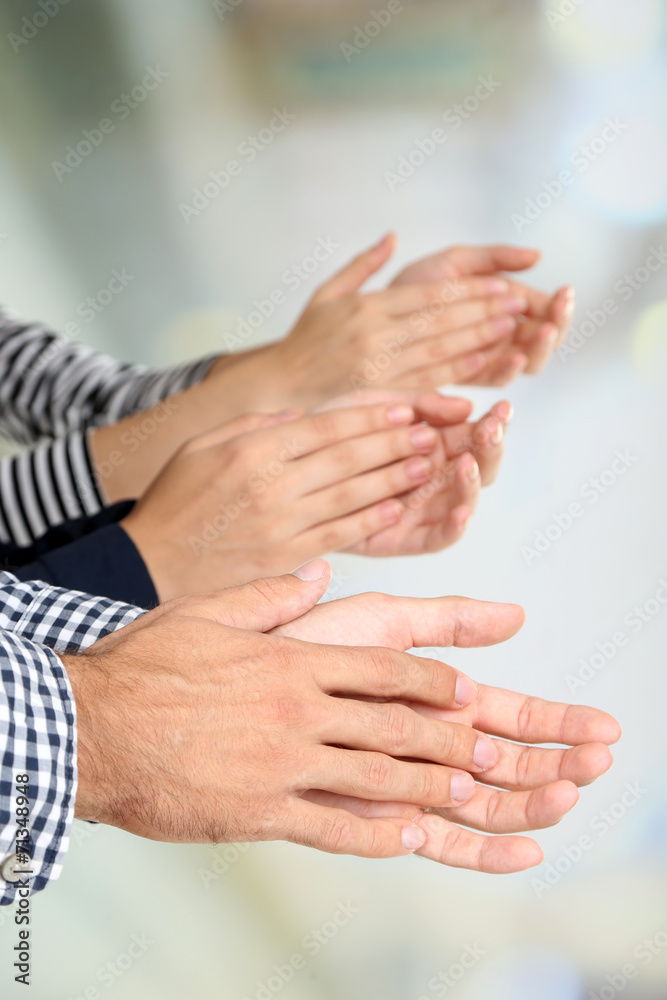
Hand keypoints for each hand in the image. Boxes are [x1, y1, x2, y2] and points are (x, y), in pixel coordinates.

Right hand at [62, 568, 505, 857]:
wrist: (90, 728)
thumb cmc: (145, 667)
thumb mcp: (208, 610)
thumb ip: (272, 593)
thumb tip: (318, 571)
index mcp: (293, 661)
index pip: (384, 668)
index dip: (433, 680)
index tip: (467, 690)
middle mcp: (300, 712)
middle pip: (394, 724)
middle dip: (448, 738)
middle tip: (490, 751)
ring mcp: (284, 765)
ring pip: (377, 776)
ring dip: (428, 785)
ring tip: (466, 793)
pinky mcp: (260, 812)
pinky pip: (334, 829)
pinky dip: (378, 835)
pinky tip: (409, 840)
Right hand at [121, 400, 457, 599]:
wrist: (150, 563)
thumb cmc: (175, 502)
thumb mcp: (199, 447)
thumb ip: (250, 426)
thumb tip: (298, 417)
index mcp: (252, 450)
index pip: (325, 427)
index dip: (371, 418)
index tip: (405, 410)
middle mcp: (271, 485)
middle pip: (347, 457)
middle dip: (393, 443)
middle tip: (430, 432)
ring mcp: (281, 523)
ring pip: (350, 495)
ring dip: (393, 479)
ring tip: (426, 465)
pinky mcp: (286, 557)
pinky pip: (338, 534)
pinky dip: (370, 521)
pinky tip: (397, 508)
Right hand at [203, 234, 528, 409]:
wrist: (277, 389)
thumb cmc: (304, 343)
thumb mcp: (325, 295)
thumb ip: (361, 266)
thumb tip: (391, 237)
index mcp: (365, 308)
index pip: (426, 296)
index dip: (466, 290)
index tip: (498, 284)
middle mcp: (373, 337)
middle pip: (439, 321)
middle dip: (482, 310)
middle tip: (518, 301)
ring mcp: (378, 368)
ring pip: (439, 350)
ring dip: (479, 337)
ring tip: (511, 325)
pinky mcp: (380, 395)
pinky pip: (428, 381)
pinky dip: (459, 371)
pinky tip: (486, 362)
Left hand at [272, 575, 620, 872]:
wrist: (232, 682)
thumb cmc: (299, 642)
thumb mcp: (379, 620)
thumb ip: (444, 619)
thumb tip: (517, 614)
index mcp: (425, 697)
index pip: (505, 713)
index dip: (553, 721)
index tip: (600, 727)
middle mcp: (418, 742)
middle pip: (502, 760)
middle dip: (555, 761)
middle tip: (601, 760)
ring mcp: (397, 780)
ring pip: (478, 801)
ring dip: (527, 800)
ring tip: (572, 792)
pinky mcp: (370, 813)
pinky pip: (432, 839)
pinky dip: (479, 849)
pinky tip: (523, 850)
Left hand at [317, 388, 510, 554]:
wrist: (285, 469)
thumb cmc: (330, 432)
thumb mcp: (375, 405)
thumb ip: (420, 403)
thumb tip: (467, 405)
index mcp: (433, 444)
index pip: (474, 435)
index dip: (493, 423)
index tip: (502, 408)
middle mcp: (433, 479)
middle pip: (478, 469)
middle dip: (490, 450)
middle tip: (490, 432)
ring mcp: (420, 510)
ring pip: (463, 503)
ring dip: (473, 485)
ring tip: (468, 463)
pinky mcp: (402, 539)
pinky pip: (436, 539)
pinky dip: (454, 527)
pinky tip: (461, 511)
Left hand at [392, 243, 574, 385]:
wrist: (375, 312)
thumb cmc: (414, 285)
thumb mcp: (457, 262)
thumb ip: (495, 258)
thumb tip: (538, 256)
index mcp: (505, 306)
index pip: (545, 311)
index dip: (559, 304)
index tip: (566, 292)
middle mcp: (501, 336)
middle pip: (543, 340)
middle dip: (556, 326)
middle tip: (557, 315)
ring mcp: (486, 359)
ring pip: (527, 363)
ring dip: (539, 348)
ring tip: (544, 332)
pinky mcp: (465, 379)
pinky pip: (493, 379)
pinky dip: (508, 368)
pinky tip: (516, 356)